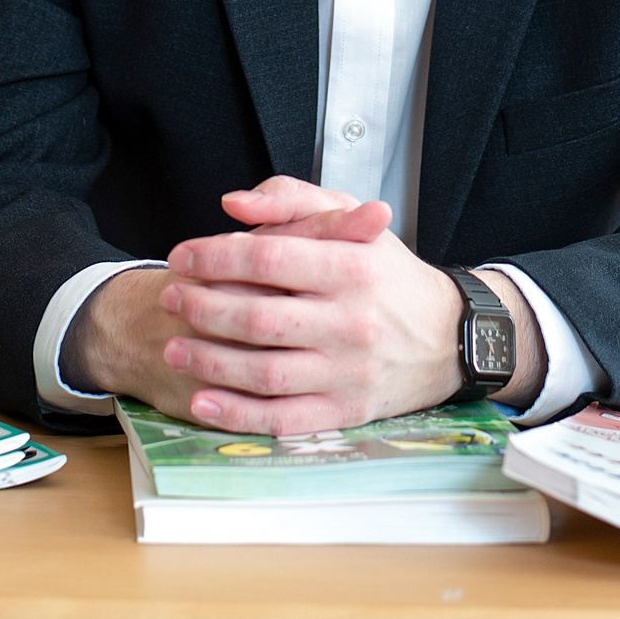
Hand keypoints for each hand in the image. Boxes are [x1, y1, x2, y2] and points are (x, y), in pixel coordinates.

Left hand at [162, 176, 464, 432]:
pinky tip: (201, 401)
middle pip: (258, 318)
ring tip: (173, 346)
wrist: (450, 337)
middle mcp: (353, 321)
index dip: (214, 257)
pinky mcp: (346, 411)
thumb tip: (232, 205)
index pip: (269, 259)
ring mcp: (349, 372)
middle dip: (201, 308)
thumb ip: (292, 200)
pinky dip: (237, 414)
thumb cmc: (390, 275)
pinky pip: (282, 418)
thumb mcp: (353, 219)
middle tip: (169, 297)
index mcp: (354, 267)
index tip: (182, 256)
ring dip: (209, 362)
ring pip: (264, 372)